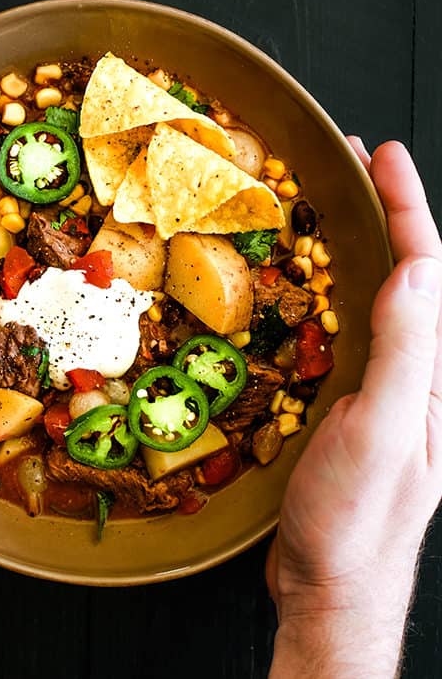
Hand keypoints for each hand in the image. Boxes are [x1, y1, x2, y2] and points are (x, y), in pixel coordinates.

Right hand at [267, 139, 441, 677]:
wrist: (331, 584)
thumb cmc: (357, 520)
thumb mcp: (382, 434)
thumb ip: (404, 354)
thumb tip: (412, 272)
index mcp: (433, 374)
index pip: (427, 272)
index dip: (407, 207)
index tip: (383, 157)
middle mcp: (417, 373)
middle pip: (408, 272)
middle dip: (388, 211)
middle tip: (355, 163)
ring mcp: (385, 386)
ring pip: (379, 296)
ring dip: (361, 242)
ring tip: (334, 203)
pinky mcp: (353, 401)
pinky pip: (349, 327)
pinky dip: (333, 288)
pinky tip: (311, 280)